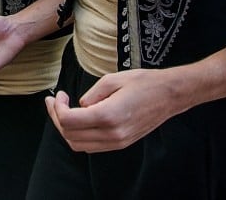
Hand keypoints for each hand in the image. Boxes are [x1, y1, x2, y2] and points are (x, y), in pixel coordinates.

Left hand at [44, 69, 180, 152]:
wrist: (170, 95)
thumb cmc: (144, 83)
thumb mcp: (112, 80)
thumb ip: (91, 94)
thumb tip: (80, 105)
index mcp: (108, 115)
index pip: (69, 121)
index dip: (57, 109)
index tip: (59, 95)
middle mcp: (112, 134)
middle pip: (70, 135)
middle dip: (57, 118)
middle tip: (55, 102)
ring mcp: (117, 142)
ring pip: (79, 145)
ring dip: (67, 129)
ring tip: (64, 110)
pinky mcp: (121, 143)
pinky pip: (92, 146)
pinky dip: (80, 136)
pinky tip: (80, 119)